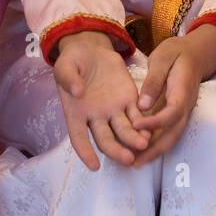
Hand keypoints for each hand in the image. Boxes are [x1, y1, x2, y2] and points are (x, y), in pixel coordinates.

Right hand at [52, 30, 149, 169]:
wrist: (91, 49)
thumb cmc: (73, 61)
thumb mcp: (64, 65)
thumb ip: (68, 77)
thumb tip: (77, 92)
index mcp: (76, 113)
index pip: (79, 138)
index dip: (85, 152)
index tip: (93, 166)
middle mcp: (96, 117)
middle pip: (106, 140)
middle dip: (116, 151)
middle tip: (127, 158)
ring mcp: (114, 110)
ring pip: (124, 131)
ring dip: (133, 140)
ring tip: (143, 144)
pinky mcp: (129, 100)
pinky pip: (137, 115)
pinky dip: (144, 124)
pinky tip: (151, 130)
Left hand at [131, 24, 215, 165]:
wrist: (195, 53)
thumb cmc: (176, 53)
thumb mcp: (162, 58)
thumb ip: (153, 80)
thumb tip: (142, 105)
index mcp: (183, 91)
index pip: (171, 112)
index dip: (154, 122)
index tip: (135, 125)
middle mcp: (186, 106)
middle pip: (173, 133)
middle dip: (154, 149)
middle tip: (135, 160)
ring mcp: (183, 112)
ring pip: (171, 137)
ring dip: (155, 151)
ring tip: (135, 162)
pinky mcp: (177, 114)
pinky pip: (168, 132)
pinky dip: (156, 143)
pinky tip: (141, 151)